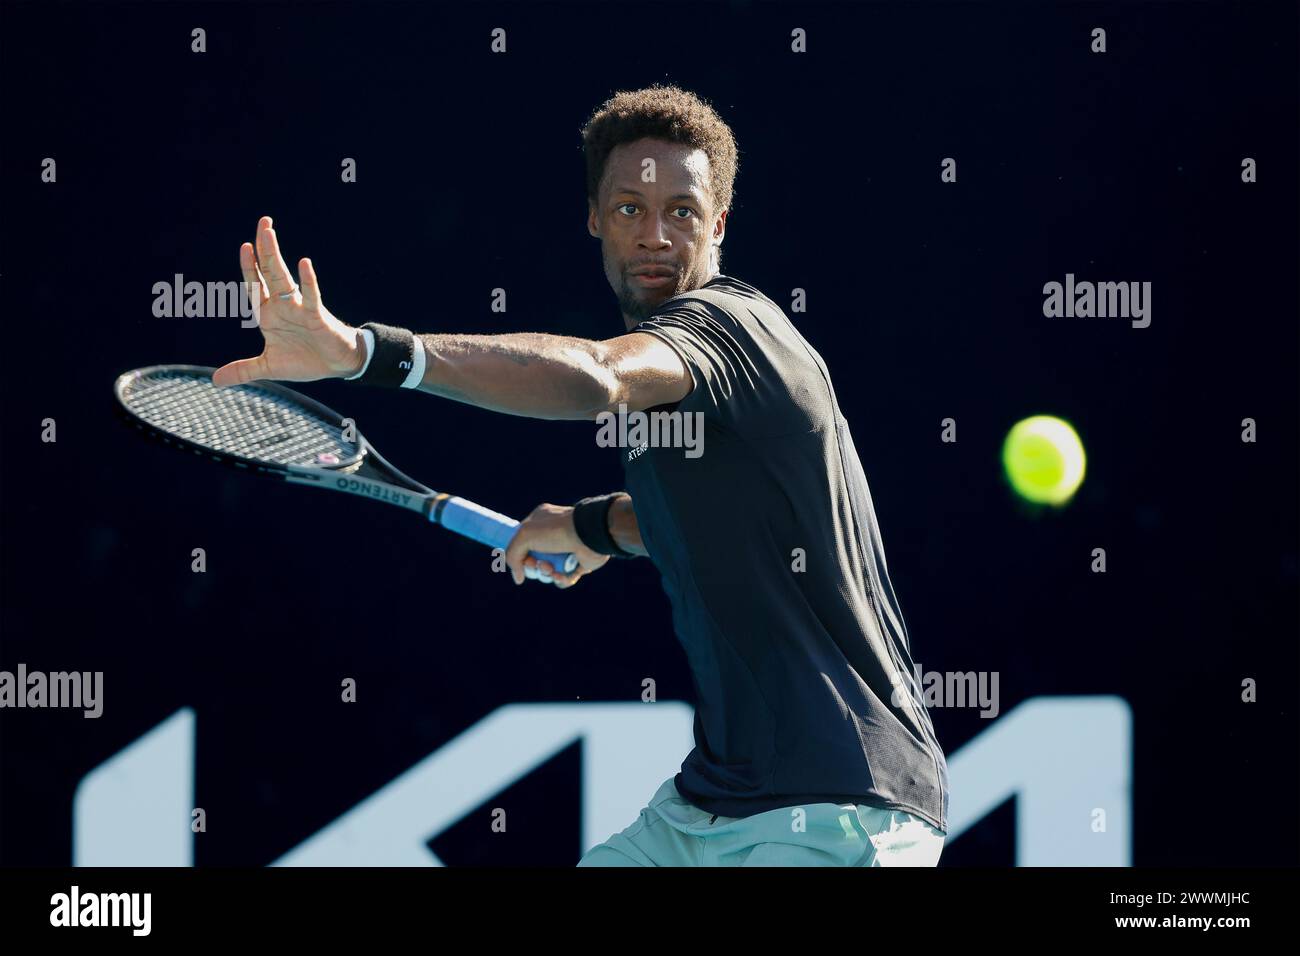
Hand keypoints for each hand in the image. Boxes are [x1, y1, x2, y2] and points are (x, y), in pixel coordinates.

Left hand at [212, 216, 363, 386]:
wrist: (337, 366)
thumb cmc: (306, 361)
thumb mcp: (269, 368)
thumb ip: (243, 370)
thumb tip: (215, 380)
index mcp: (269, 315)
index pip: (255, 286)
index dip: (249, 268)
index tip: (244, 247)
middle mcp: (283, 306)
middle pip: (269, 272)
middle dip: (264, 248)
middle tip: (263, 223)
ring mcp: (299, 308)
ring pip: (283, 277)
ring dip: (274, 255)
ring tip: (269, 232)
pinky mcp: (316, 316)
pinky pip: (311, 295)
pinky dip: (307, 281)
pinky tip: (303, 264)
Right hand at [504, 503, 610, 587]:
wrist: (588, 535)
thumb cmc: (556, 531)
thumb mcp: (524, 536)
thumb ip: (512, 556)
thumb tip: (518, 578)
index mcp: (539, 523)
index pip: (523, 543)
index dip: (520, 555)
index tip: (523, 559)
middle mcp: (552, 536)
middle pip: (533, 560)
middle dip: (534, 567)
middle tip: (538, 564)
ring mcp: (565, 550)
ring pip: (548, 571)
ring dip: (546, 574)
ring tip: (551, 569)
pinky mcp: (577, 563)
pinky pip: (563, 578)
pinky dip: (560, 580)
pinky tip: (561, 575)